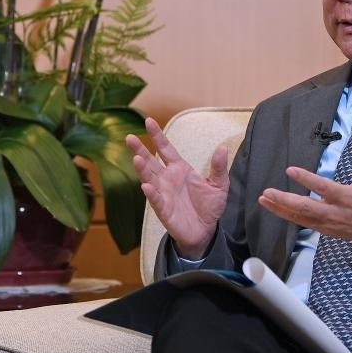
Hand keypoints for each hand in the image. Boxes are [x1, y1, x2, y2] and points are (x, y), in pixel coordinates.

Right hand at [126, 117, 229, 259]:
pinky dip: (151, 193)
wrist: (206, 231)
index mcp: (180, 169)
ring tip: (136, 158)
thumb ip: (219, 167)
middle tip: (129, 137)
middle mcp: (167, 179)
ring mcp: (163, 193)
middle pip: (150, 161)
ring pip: (149, 178)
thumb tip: (222, 148)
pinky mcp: (163, 210)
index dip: (157, 136)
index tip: (149, 121)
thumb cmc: (209, 206)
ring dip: (142, 169)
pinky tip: (146, 186)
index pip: (166, 149)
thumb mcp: (219, 185)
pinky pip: (156, 200)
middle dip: (139, 149)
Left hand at [257, 123, 351, 253]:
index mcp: (349, 197)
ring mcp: (331, 224)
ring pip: (302, 218)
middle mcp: (337, 212)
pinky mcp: (328, 230)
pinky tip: (276, 209)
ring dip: (281, 209)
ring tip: (263, 199)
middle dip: (284, 200)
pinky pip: (305, 224)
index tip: (290, 170)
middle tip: (266, 192)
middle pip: (306, 207)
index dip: (306, 179)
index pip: (324, 187)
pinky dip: (289, 217)